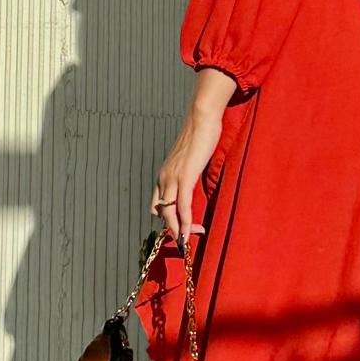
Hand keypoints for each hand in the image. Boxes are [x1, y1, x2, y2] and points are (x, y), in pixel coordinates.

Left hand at [152, 105, 222, 248]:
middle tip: (186, 241)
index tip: (181, 229)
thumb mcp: (190, 160)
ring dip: (179, 229)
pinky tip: (191, 229)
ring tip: (187, 241)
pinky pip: (183, 204)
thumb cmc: (199, 136)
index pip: (158, 206)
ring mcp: (172, 177)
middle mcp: (163, 178)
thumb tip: (193, 185)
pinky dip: (186, 219)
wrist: (201, 119)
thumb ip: (188, 174)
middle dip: (173, 230)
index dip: (167, 221)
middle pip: (162, 213)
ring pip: (170, 212)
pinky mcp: (185, 176)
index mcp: (163, 175)